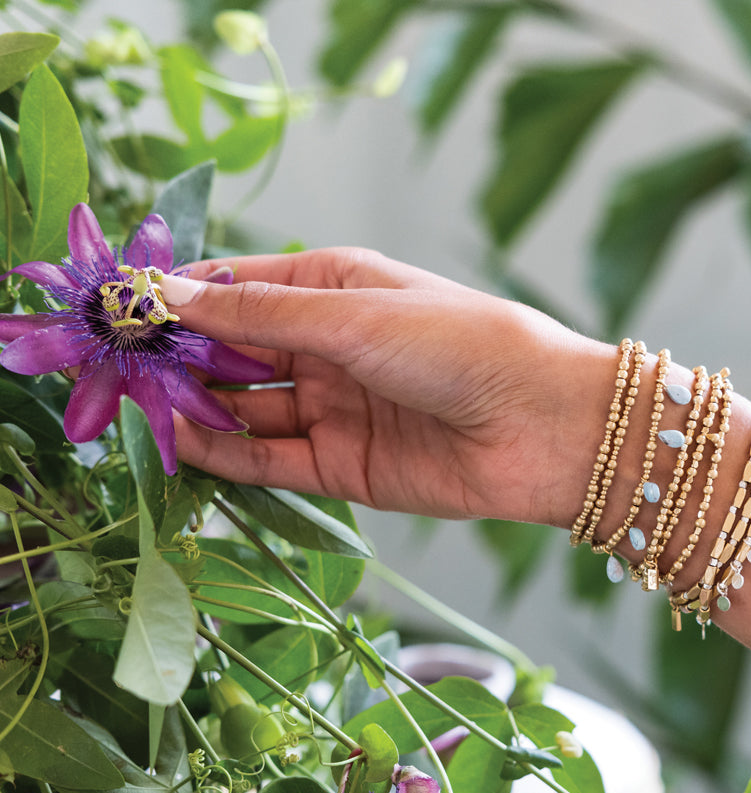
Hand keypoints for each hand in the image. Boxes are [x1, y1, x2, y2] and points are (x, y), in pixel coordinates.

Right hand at [163, 247, 614, 524]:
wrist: (546, 427)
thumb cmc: (463, 345)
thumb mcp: (354, 315)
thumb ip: (259, 314)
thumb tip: (169, 293)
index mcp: (335, 288)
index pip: (239, 288)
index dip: (183, 299)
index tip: (125, 310)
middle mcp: (330, 348)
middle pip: (235, 353)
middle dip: (183, 360)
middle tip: (125, 370)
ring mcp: (335, 409)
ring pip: (248, 410)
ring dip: (198, 409)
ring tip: (144, 410)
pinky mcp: (345, 467)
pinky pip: (273, 460)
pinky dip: (229, 455)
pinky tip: (186, 445)